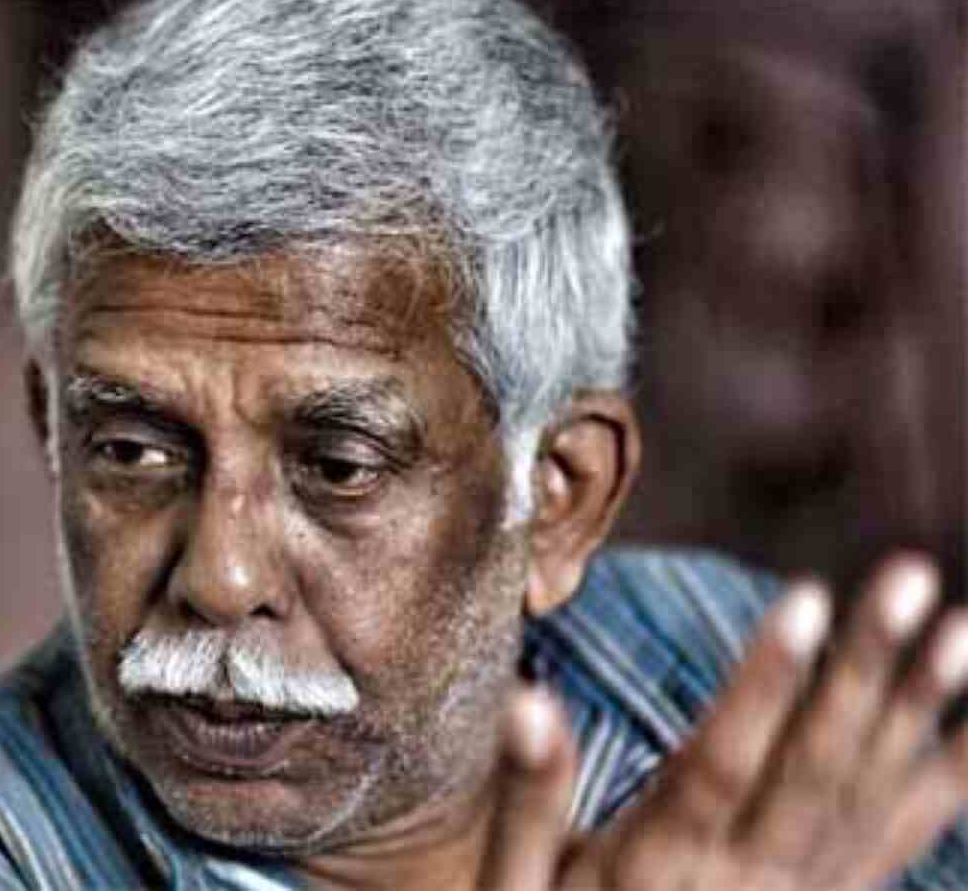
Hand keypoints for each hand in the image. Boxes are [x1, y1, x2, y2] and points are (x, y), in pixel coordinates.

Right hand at [484, 554, 967, 890]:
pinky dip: (941, 786)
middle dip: (864, 671)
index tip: (805, 599)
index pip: (721, 763)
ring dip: (919, 714)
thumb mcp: (516, 881)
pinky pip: (895, 844)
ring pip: (869, 801)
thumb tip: (529, 698)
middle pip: (815, 769)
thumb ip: (528, 794)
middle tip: (907, 578)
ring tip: (960, 629)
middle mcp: (745, 880)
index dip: (764, 684)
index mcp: (661, 864)